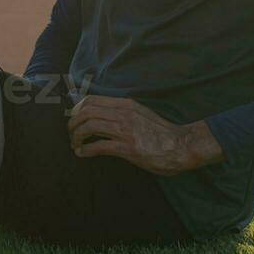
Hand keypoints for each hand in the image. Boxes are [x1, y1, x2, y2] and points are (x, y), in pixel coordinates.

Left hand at [66, 96, 224, 175]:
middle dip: (73, 123)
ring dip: (76, 137)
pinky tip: (83, 154)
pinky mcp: (127, 147)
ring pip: (88, 126)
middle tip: (71, 134)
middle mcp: (123, 113)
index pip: (91, 99)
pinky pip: (98, 146)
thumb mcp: (140, 114)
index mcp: (125, 104)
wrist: (181, 145)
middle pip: (86, 111)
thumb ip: (123, 113)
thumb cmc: (161, 133)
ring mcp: (125, 130)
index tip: (74, 119)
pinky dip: (85, 150)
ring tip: (75, 145)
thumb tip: (104, 118)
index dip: (77, 109)